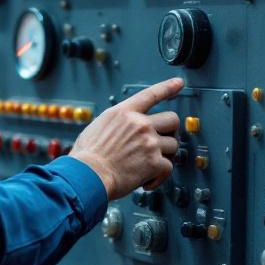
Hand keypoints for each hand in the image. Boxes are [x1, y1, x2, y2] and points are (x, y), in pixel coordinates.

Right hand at [70, 77, 183, 199]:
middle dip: (170, 131)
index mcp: (123, 113)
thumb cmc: (87, 156)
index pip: (150, 94)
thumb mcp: (98, 127)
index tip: (178, 83)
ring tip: (148, 165)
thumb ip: (118, 125)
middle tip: (162, 141)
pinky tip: (146, 181)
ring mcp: (149, 142)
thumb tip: (123, 131)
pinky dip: (158, 177)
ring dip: (164, 156)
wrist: (87, 175)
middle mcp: (140, 124)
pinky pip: (168, 167)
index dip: (167, 87)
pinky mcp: (155, 162)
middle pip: (172, 119)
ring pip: (173, 145)